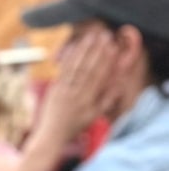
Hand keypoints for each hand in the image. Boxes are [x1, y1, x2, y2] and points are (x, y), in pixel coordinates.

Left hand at [37, 28, 117, 147]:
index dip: (106, 61)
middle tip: (105, 35)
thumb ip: (107, 99)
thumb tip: (120, 83)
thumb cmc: (75, 126)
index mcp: (87, 101)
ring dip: (84, 49)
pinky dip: (69, 57)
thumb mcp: (94, 116)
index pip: (98, 77)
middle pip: (87, 68)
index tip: (113, 47)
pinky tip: (75, 46)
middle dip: (97, 50)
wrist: (50, 136)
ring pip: (75, 67)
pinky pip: (63, 71)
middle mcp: (75, 95)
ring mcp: (63, 91)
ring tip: (91, 35)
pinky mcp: (53, 89)